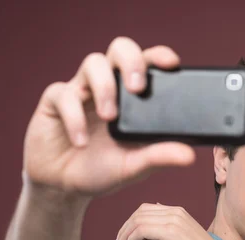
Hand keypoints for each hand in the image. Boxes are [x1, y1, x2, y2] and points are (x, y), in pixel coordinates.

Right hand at [22, 37, 195, 199]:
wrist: (64, 186)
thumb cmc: (101, 169)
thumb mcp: (135, 167)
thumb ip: (160, 157)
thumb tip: (189, 156)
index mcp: (131, 97)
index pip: (147, 64)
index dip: (158, 55)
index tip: (171, 63)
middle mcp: (108, 86)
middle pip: (120, 49)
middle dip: (131, 61)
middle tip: (137, 88)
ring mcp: (81, 90)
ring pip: (93, 62)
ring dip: (104, 87)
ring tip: (109, 117)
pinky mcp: (55, 102)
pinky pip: (63, 94)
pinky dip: (74, 118)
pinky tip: (81, 142)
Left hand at [114, 203, 233, 239]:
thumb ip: (170, 232)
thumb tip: (152, 230)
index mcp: (179, 212)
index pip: (147, 208)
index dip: (132, 221)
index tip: (124, 236)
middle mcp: (176, 212)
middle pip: (140, 211)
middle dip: (126, 226)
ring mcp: (174, 220)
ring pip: (139, 220)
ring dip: (125, 233)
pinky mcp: (172, 232)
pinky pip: (142, 230)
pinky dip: (131, 238)